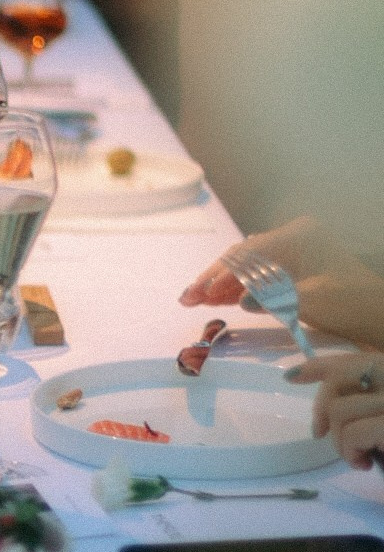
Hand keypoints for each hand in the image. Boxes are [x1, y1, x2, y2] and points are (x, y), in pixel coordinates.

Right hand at [180, 216, 383, 348]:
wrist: (379, 316)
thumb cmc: (351, 304)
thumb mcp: (309, 301)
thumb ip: (272, 298)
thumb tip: (240, 299)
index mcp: (298, 236)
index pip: (246, 252)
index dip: (217, 274)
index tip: (196, 293)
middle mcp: (295, 236)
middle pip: (245, 256)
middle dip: (215, 278)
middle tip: (188, 298)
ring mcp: (297, 251)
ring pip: (251, 266)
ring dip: (225, 284)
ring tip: (196, 301)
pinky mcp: (299, 267)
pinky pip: (263, 275)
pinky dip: (243, 288)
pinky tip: (220, 299)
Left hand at [287, 352, 383, 466]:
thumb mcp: (380, 421)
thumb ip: (361, 403)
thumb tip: (301, 380)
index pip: (356, 359)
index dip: (320, 364)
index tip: (294, 376)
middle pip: (341, 378)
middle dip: (323, 409)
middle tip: (321, 435)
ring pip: (340, 410)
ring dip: (341, 441)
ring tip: (359, 457)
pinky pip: (353, 433)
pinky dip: (350, 453)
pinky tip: (365, 465)